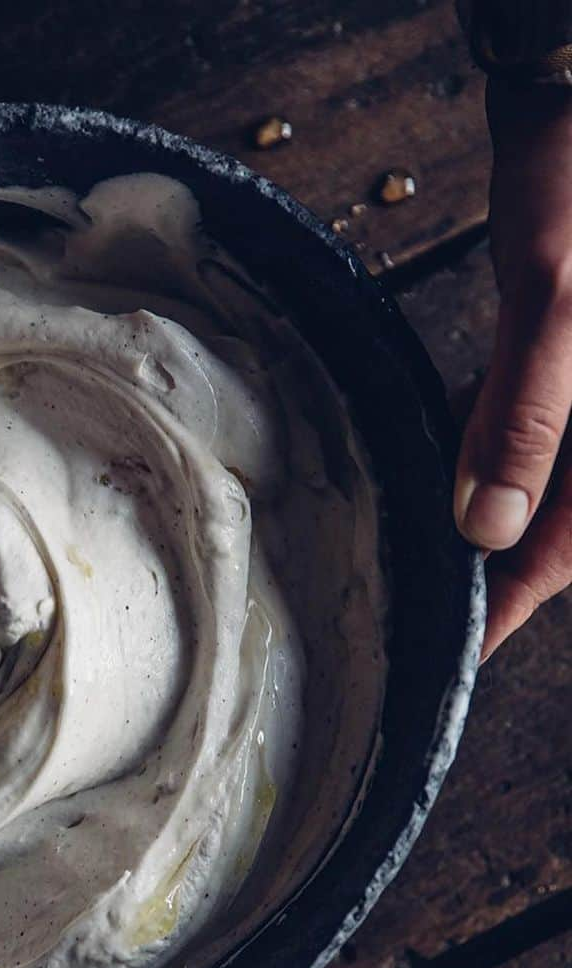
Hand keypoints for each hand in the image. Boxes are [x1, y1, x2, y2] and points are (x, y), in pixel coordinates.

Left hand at [456, 81, 571, 659]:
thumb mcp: (551, 300)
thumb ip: (522, 417)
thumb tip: (487, 527)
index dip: (517, 598)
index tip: (467, 646)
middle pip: (566, 519)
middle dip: (502, 561)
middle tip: (438, 605)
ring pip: (549, 473)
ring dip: (492, 502)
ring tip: (430, 539)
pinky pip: (535, 418)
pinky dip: (492, 437)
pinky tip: (449, 443)